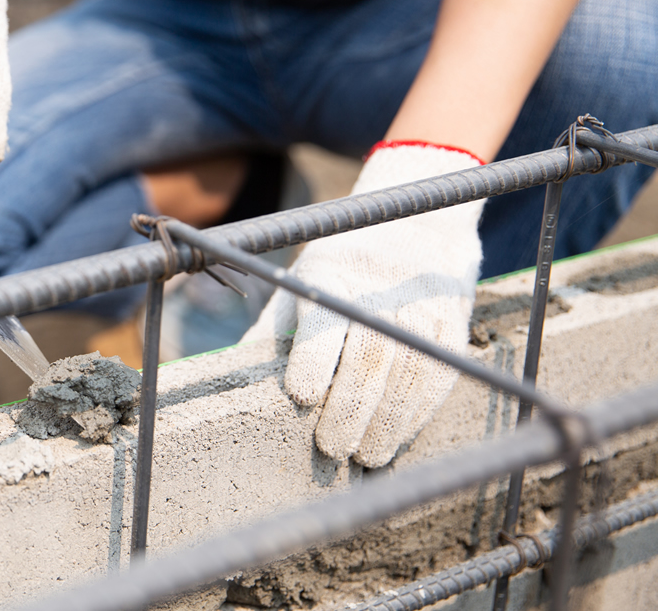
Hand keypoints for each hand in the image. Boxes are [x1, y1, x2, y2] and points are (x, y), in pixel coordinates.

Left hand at [241, 142, 486, 466]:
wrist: (419, 227)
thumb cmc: (340, 267)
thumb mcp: (300, 281)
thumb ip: (273, 330)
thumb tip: (229, 380)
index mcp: (333, 275)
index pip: (325, 323)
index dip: (314, 362)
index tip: (302, 397)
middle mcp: (382, 290)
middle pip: (368, 359)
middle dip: (350, 410)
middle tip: (333, 449)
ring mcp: (423, 308)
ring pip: (407, 375)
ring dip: (387, 424)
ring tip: (365, 456)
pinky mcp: (453, 325)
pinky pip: (436, 378)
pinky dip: (417, 415)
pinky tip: (397, 437)